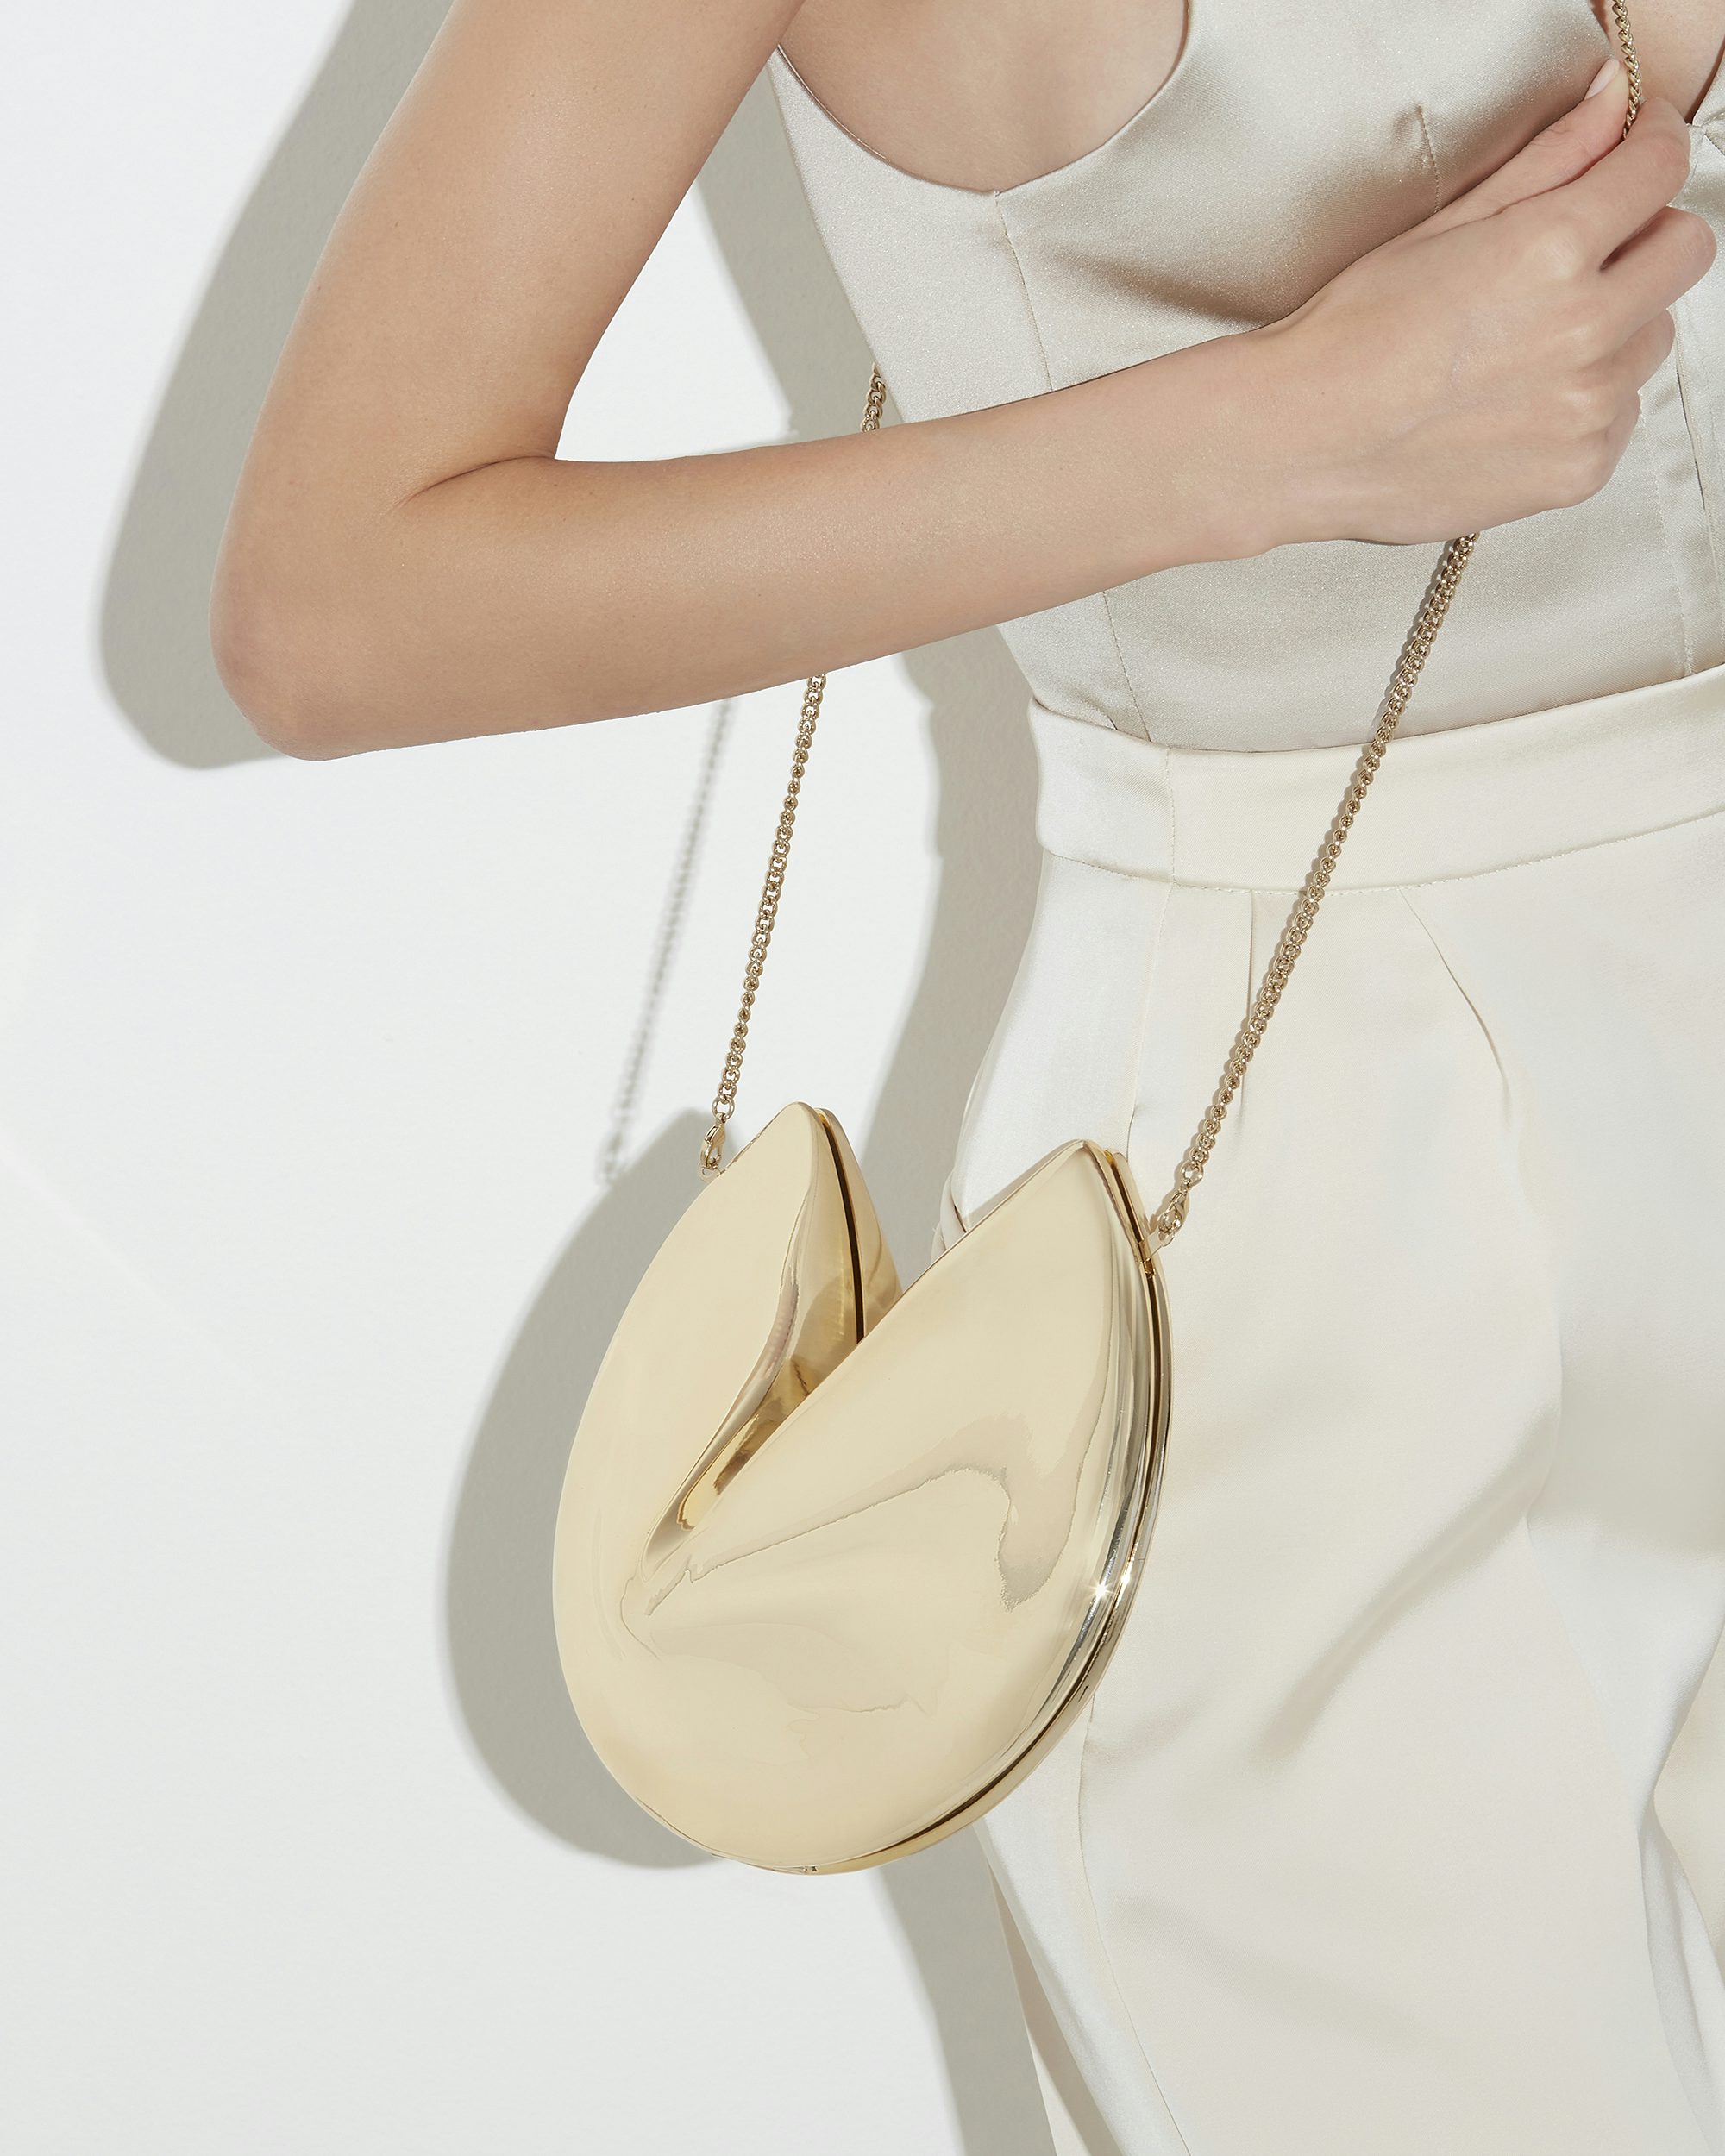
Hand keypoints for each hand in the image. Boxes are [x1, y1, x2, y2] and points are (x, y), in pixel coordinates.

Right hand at [1249, 69, 1714, 545]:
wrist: (1301, 442)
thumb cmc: (1350, 341)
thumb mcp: (1446, 226)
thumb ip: (1550, 160)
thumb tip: (1611, 108)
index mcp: (1554, 251)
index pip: (1660, 169)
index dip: (1649, 150)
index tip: (1637, 152)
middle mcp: (1585, 330)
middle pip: (1684, 252)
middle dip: (1645, 240)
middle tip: (1584, 255)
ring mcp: (1587, 408)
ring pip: (1651, 340)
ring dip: (1614, 328)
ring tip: (1528, 345)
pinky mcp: (1577, 470)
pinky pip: (1621, 416)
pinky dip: (1586, 403)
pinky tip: (1519, 401)